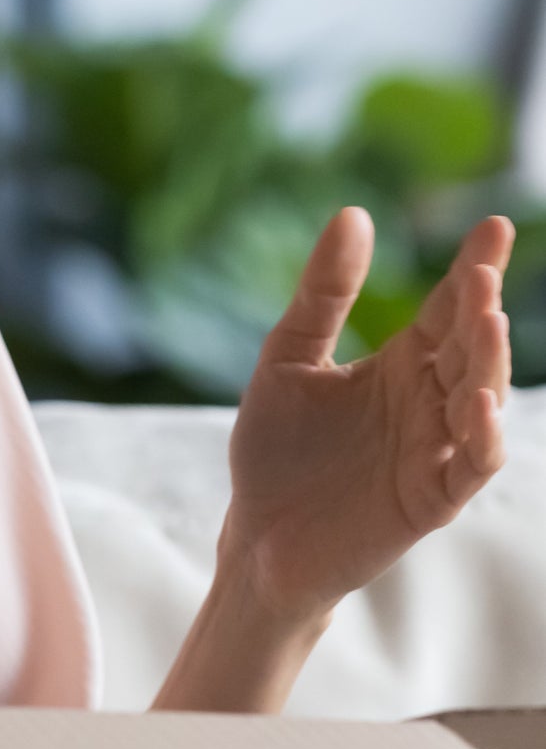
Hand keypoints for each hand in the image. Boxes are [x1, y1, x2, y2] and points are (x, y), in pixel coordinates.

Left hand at [219, 204, 512, 625]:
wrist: (255, 534)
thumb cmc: (275, 449)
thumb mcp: (288, 359)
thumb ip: (321, 294)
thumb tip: (354, 214)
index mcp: (400, 366)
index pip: (448, 309)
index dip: (473, 268)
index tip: (494, 225)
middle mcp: (428, 403)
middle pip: (470, 348)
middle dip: (480, 310)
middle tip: (480, 274)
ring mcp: (434, 450)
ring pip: (483, 401)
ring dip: (490, 364)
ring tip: (487, 322)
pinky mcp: (429, 499)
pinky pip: (472, 465)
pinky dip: (483, 436)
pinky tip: (478, 404)